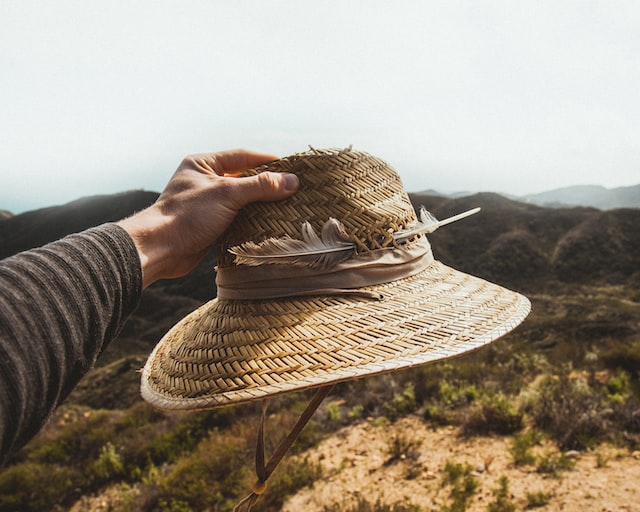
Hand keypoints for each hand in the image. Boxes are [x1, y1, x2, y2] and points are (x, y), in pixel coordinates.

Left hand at [117, 149, 298, 287]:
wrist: (160, 250)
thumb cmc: (188, 215)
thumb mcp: (227, 194)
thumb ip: (260, 186)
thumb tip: (293, 181)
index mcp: (203, 164)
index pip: (243, 157)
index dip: (268, 161)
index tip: (292, 166)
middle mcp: (204, 181)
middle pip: (243, 178)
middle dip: (267, 184)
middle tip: (293, 188)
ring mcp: (206, 203)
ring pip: (241, 200)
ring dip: (261, 204)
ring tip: (286, 206)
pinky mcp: (209, 224)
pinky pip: (236, 217)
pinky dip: (252, 220)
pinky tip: (269, 224)